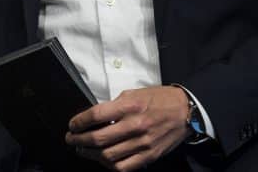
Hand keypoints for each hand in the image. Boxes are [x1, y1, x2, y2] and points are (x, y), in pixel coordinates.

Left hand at [66, 85, 189, 170]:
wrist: (186, 111)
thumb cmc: (160, 99)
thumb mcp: (134, 93)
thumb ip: (114, 105)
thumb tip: (95, 117)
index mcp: (130, 106)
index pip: (96, 115)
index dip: (80, 121)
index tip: (73, 124)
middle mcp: (136, 125)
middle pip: (99, 138)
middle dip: (79, 140)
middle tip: (71, 139)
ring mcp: (143, 143)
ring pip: (109, 156)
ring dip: (90, 154)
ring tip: (82, 150)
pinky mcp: (149, 155)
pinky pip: (124, 167)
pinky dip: (110, 165)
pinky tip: (103, 160)